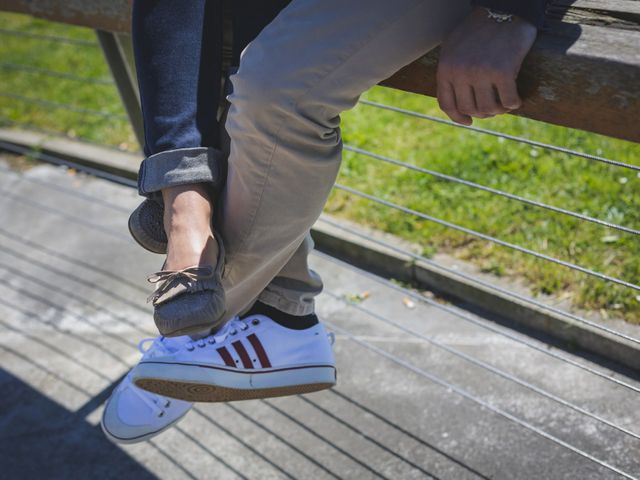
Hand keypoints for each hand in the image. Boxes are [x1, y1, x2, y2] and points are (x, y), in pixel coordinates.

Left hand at [436, 7, 536, 124]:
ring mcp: (481, 73)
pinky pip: (508, 100)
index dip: (458, 117)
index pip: (447, 104)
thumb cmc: (479, 29)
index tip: (469, 121)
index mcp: (446, 68)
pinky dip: (513, 103)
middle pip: (469, 108)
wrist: (504, 9)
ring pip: (488, 108)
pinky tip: (516, 99)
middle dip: (482, 113)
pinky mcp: (503, 72)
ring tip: (504, 104)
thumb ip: (451, 72)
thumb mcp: (454, 49)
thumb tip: (455, 103)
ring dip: (498, 110)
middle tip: (493, 108)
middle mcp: (461, 73)